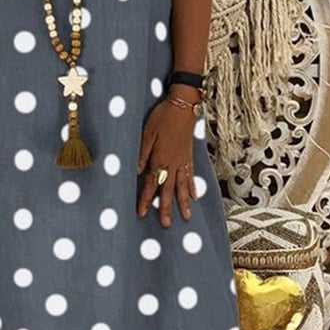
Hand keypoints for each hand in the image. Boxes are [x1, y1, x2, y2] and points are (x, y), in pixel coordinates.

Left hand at [137, 98, 197, 226]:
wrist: (183, 105)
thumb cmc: (162, 117)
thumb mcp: (146, 133)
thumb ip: (141, 153)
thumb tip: (136, 172)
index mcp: (159, 158)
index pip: (151, 183)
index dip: (146, 199)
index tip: (141, 213)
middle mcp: (172, 163)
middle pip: (168, 190)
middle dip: (166, 208)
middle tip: (166, 225)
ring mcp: (183, 161)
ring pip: (182, 186)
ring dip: (183, 203)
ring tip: (186, 218)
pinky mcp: (189, 156)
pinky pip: (191, 176)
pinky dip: (192, 187)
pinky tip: (194, 197)